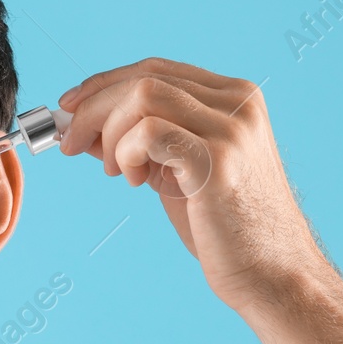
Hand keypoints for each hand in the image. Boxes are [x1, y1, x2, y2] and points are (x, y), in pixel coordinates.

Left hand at [57, 57, 327, 313]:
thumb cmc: (225, 229)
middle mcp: (237, 104)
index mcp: (234, 98)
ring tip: (117, 172)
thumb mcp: (175, 171)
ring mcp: (231, 129)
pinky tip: (136, 182)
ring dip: (111, 133)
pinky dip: (126, 152)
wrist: (271, 273)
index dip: (106, 83)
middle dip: (94, 108)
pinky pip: (148, 132)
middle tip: (71, 144)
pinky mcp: (218, 161)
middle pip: (144, 78)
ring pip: (142, 97)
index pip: (156, 70)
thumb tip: (83, 127)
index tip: (71, 107)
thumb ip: (139, 143)